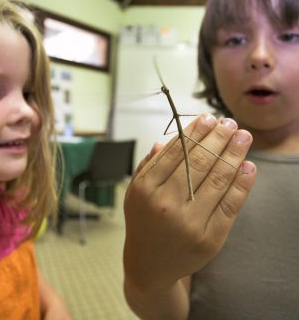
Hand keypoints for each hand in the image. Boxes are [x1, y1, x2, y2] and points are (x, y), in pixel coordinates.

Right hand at [123, 114, 255, 291]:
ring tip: (243, 137)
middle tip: (230, 123)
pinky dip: (242, 184)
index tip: (208, 118)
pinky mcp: (209, 238)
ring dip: (234, 155)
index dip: (194, 133)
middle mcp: (166, 204)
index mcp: (146, 188)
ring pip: (217, 180)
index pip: (175, 153)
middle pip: (198, 162)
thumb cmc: (142, 222)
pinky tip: (248, 167)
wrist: (149, 265)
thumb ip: (148, 165)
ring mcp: (189, 222)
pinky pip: (230, 206)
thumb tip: (166, 141)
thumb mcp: (135, 192)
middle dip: (218, 138)